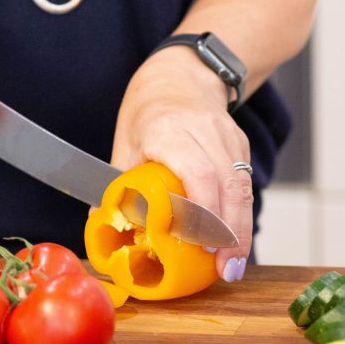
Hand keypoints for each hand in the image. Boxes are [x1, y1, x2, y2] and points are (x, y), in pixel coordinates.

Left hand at [111, 47, 252, 281]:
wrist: (179, 75)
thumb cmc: (147, 112)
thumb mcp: (124, 144)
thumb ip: (117, 185)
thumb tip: (98, 224)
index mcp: (169, 129)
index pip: (197, 171)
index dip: (203, 211)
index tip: (200, 244)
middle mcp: (205, 130)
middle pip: (228, 184)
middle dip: (229, 231)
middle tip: (224, 268)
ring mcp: (228, 136)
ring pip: (244, 186)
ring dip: (241, 229)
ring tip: (233, 264)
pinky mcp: (240, 145)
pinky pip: (246, 183)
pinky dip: (242, 215)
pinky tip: (235, 242)